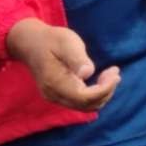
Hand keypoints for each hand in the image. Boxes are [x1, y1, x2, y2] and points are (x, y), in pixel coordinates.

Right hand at [6, 18, 120, 112]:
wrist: (30, 42)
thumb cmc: (51, 39)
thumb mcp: (66, 42)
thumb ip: (76, 58)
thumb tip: (87, 73)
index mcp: (55, 82)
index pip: (85, 97)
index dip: (104, 89)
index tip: (115, 73)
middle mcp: (53, 94)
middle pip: (87, 105)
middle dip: (106, 91)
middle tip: (114, 72)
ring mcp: (55, 97)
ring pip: (86, 106)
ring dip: (102, 93)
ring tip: (111, 74)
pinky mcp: (59, 95)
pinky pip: (81, 102)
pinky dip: (95, 93)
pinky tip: (102, 79)